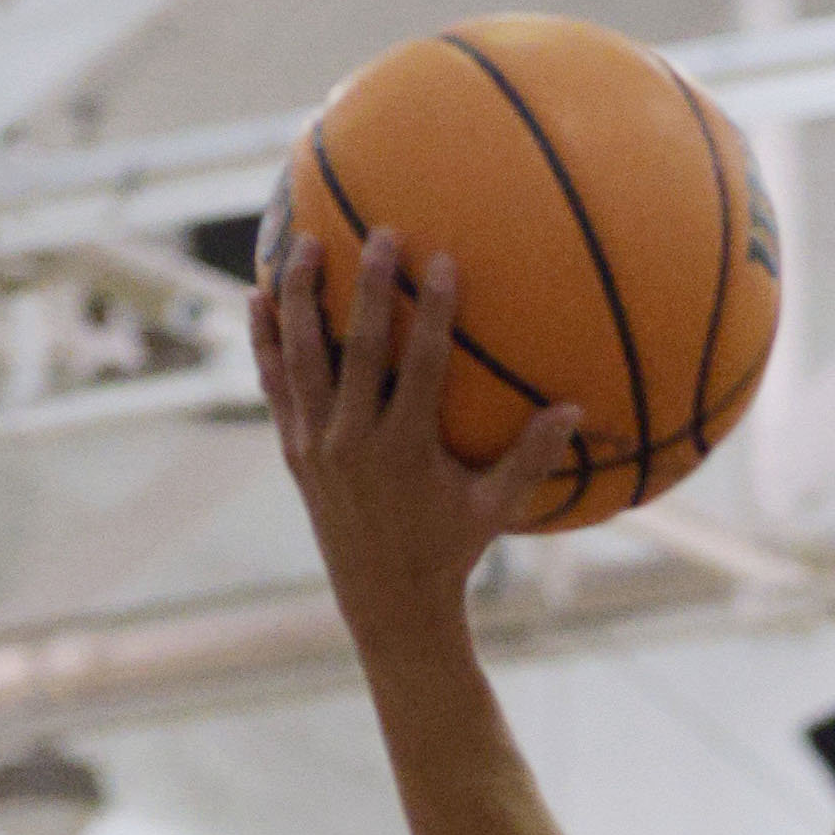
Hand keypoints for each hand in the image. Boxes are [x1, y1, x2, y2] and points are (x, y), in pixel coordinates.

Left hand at [252, 229, 581, 647]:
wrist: (386, 603)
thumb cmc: (448, 551)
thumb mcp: (494, 510)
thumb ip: (529, 458)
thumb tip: (576, 410)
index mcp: (407, 451)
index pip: (422, 366)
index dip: (431, 312)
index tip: (441, 259)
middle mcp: (356, 443)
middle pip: (358, 349)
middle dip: (368, 287)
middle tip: (379, 232)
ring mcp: (319, 445)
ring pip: (304, 358)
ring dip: (301, 298)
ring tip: (304, 242)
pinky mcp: (295, 451)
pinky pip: (274, 386)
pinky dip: (264, 342)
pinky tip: (257, 296)